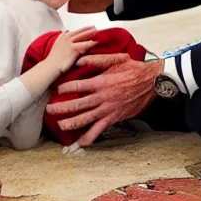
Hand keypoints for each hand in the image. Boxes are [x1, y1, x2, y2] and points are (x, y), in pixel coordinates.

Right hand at [46, 26, 97, 73]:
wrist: (51, 66)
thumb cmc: (54, 58)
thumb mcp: (57, 44)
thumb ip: (62, 37)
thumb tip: (67, 30)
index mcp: (63, 36)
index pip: (76, 30)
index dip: (84, 29)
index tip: (91, 27)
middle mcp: (67, 37)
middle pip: (81, 31)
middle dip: (89, 29)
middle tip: (96, 28)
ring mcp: (70, 42)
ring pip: (83, 36)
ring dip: (91, 34)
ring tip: (99, 33)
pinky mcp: (74, 49)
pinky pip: (85, 45)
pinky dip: (90, 43)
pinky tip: (96, 43)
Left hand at [46, 54, 163, 145]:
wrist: (152, 82)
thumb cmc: (133, 68)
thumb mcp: (116, 58)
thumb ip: (97, 59)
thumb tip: (79, 59)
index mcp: (102, 82)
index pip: (79, 86)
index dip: (66, 88)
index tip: (56, 89)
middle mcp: (103, 98)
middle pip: (78, 105)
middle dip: (62, 108)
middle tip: (48, 110)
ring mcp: (109, 110)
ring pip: (87, 119)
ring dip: (72, 123)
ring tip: (60, 125)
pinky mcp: (114, 118)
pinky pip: (100, 129)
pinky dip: (90, 137)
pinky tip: (81, 142)